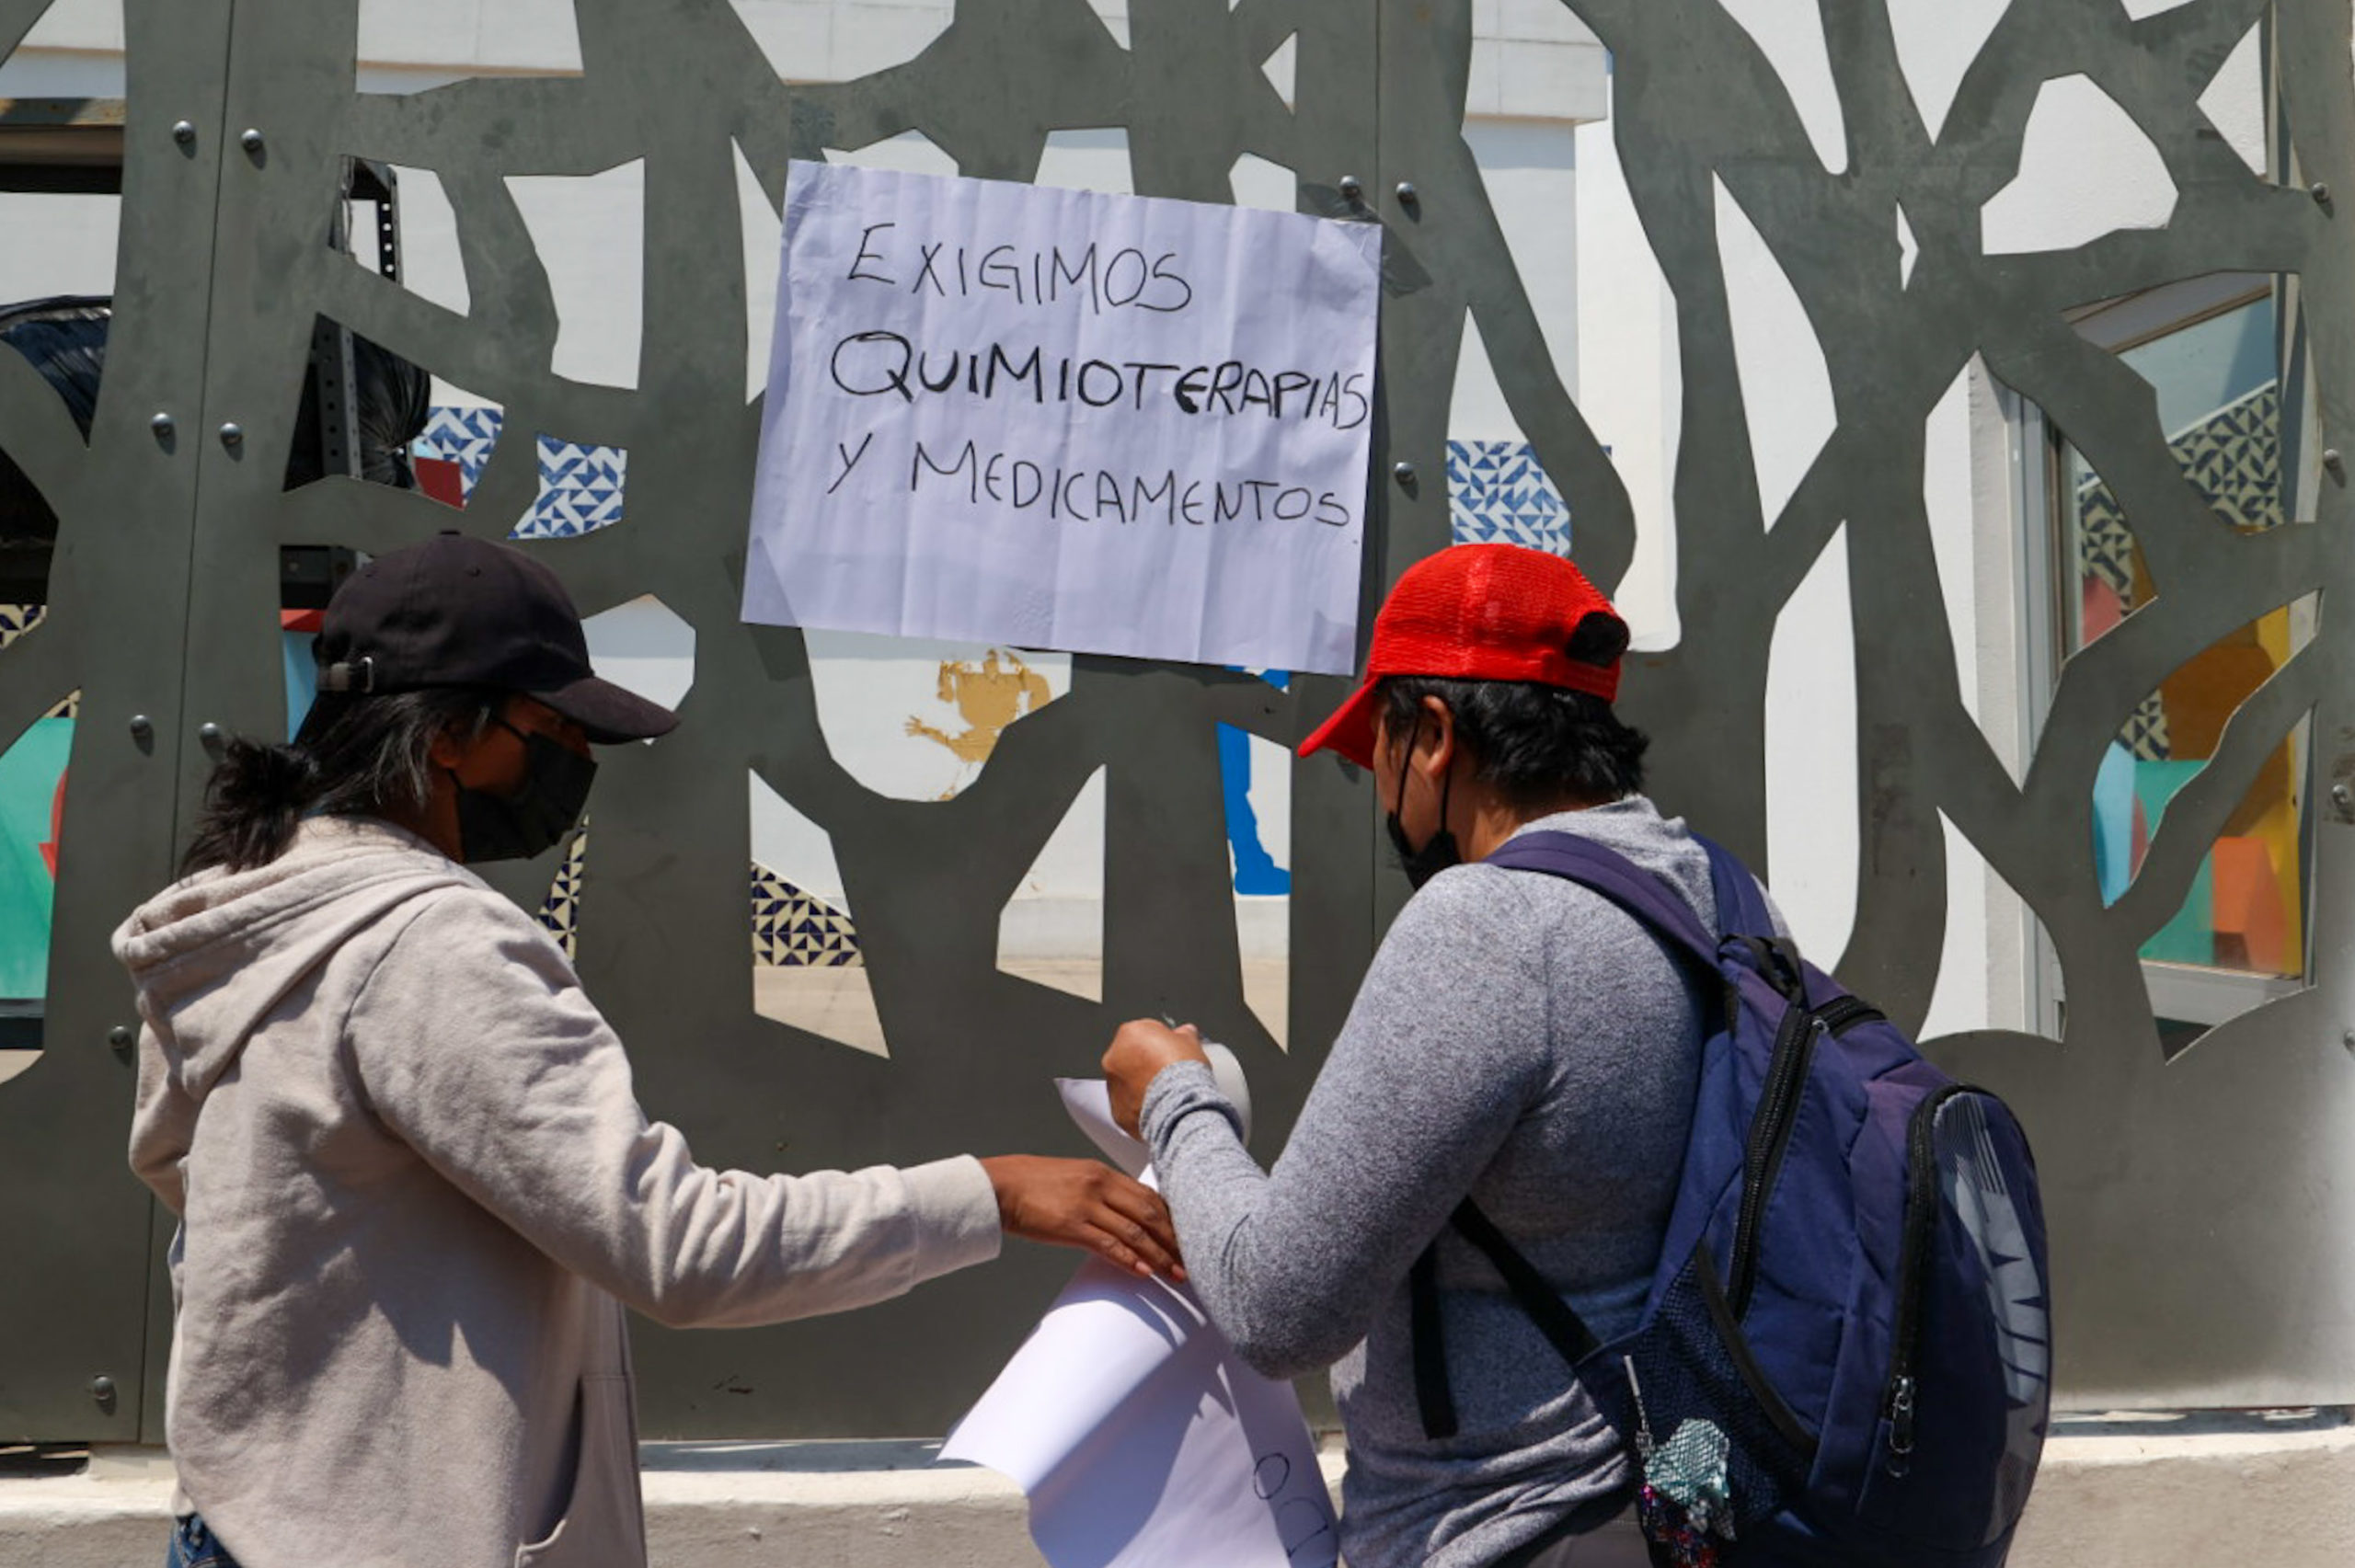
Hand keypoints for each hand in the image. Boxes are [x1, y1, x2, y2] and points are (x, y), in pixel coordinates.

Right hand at [978, 1155, 1185, 1281]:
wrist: (998, 1186)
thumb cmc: (1032, 1184)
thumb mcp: (1073, 1178)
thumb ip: (1100, 1191)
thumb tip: (1124, 1213)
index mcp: (1102, 1173)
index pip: (1148, 1196)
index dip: (1173, 1218)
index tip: (1190, 1236)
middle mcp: (1100, 1185)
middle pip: (1150, 1213)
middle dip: (1174, 1239)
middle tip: (1193, 1259)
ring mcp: (1086, 1205)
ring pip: (1134, 1232)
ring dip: (1159, 1256)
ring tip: (1176, 1274)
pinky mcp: (1071, 1225)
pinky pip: (1108, 1245)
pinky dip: (1130, 1260)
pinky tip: (1144, 1273)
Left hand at [1103, 1019, 1210, 1139]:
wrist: (1179, 1107)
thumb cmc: (1183, 1072)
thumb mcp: (1191, 1043)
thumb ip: (1184, 1034)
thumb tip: (1185, 1032)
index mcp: (1130, 1034)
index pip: (1144, 1032)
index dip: (1160, 1041)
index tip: (1171, 1050)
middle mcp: (1114, 1057)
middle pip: (1130, 1056)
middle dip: (1145, 1062)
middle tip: (1167, 1071)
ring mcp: (1113, 1085)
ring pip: (1126, 1081)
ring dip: (1140, 1084)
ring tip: (1165, 1092)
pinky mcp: (1116, 1110)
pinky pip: (1127, 1104)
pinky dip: (1139, 1105)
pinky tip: (1158, 1106)